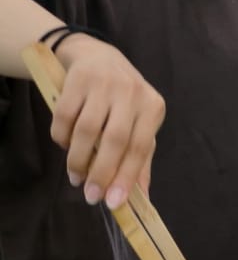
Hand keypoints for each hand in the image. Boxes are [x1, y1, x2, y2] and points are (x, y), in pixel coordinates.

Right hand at [52, 34, 164, 209]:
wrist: (98, 56)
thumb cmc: (123, 101)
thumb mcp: (139, 124)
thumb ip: (141, 160)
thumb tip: (142, 198)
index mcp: (153, 108)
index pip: (140, 149)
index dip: (126, 178)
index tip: (114, 203)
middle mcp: (132, 93)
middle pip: (115, 141)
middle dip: (101, 173)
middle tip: (90, 196)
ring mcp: (104, 83)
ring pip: (87, 130)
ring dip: (78, 159)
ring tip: (75, 176)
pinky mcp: (78, 79)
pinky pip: (65, 116)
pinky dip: (62, 137)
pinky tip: (64, 146)